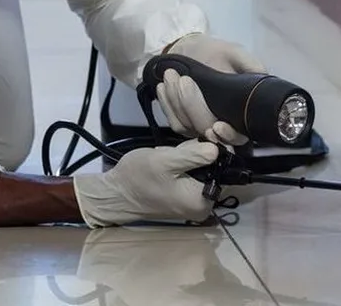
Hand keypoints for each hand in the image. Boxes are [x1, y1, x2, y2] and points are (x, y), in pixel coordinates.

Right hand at [73, 139, 218, 226]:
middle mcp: (203, 206)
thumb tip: (219, 148)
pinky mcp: (182, 197)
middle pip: (214, 170)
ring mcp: (192, 202)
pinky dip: (182, 165)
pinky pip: (191, 176)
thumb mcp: (165, 161)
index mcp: (203, 200)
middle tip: (176, 151)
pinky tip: (168, 161)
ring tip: (170, 155)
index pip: (225, 170)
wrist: (115, 193)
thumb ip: (193, 155)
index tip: (204, 135)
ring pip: (202, 171)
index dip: (217, 149)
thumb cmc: (139, 176)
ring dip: (188, 159)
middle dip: (198, 154)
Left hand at [157, 33, 265, 145]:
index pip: (238, 137)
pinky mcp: (181, 122)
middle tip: (184, 80)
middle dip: (193, 106)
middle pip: (207, 129)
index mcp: (239, 113)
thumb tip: (262, 77)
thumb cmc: (215, 53)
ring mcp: (199, 125)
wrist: (189, 49)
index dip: (228, 136)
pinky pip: (173, 121)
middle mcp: (220, 123)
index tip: (217, 126)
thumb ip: (251, 66)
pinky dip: (167, 103)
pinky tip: (164, 86)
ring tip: (172, 75)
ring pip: (187, 126)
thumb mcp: (235, 54)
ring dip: (177, 101)